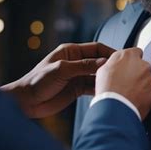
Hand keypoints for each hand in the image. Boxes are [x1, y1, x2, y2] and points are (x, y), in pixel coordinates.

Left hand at [0, 43, 114, 117]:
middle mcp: (76, 62)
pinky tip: (107, 91)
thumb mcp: (62, 70)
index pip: (96, 48)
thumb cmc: (37, 81)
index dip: (109, 52)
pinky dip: (100, 88)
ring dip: (106, 78)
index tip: (121, 58)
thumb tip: (103, 61)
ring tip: (118, 83)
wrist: (26, 102)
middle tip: (124, 71)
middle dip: (110, 66)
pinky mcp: (77, 89)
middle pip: (99, 61)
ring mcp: (77, 76)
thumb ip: (83, 66)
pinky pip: (93, 87)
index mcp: (71, 51)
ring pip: (98, 75)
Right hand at [96, 48, 150, 119]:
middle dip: (137, 74)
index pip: (135, 52)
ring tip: (129, 95)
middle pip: (143, 67)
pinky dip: (145, 98)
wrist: (114, 108)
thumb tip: (116, 65)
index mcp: (129, 56)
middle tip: (126, 84)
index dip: (131, 61)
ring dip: (142, 86)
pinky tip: (135, 102)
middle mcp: (143, 65)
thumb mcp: (103, 70)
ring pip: (148, 81)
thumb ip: (114, 63)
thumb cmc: (107, 89)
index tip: (127, 67)